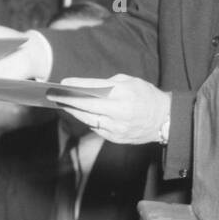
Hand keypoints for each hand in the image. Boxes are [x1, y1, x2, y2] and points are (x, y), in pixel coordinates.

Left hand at [49, 74, 169, 144]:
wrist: (165, 120)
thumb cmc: (146, 96)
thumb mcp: (130, 82)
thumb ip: (108, 84)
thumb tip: (85, 87)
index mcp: (123, 94)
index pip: (93, 88)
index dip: (76, 86)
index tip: (63, 83)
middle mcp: (119, 112)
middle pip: (86, 106)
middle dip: (68, 100)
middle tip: (54, 95)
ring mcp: (117, 127)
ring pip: (88, 119)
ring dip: (74, 111)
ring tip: (63, 103)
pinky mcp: (115, 137)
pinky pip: (95, 128)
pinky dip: (87, 119)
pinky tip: (79, 113)